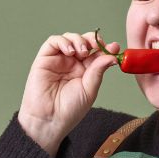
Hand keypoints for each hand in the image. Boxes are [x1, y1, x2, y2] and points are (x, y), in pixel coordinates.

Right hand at [17, 31, 119, 156]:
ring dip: (79, 40)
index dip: (105, 47)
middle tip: (97, 46)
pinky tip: (70, 51)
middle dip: (93, 40)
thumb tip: (112, 56)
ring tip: (82, 51)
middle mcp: (72, 63)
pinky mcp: (44, 58)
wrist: (49, 120)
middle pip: (84, 41)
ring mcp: (58, 59)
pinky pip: (53, 41)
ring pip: (70, 38)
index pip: (97, 52)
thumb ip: (98, 70)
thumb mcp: (90, 89)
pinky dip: (63, 41)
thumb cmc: (69, 109)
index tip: (114, 48)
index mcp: (86, 70)